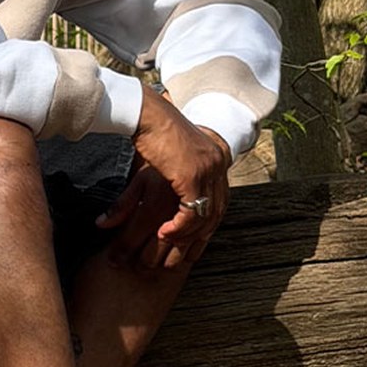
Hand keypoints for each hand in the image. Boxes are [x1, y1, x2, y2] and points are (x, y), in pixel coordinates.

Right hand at [96, 85, 230, 270]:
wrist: (146, 112)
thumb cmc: (152, 129)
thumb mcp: (173, 154)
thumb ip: (180, 171)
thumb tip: (175, 187)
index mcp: (216, 157)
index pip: (221, 200)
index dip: (208, 223)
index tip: (195, 242)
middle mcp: (217, 164)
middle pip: (216, 210)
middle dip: (199, 236)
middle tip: (183, 253)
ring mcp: (207, 170)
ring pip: (205, 215)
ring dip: (186, 234)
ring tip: (166, 243)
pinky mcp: (192, 175)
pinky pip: (191, 212)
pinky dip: (178, 227)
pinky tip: (163, 233)